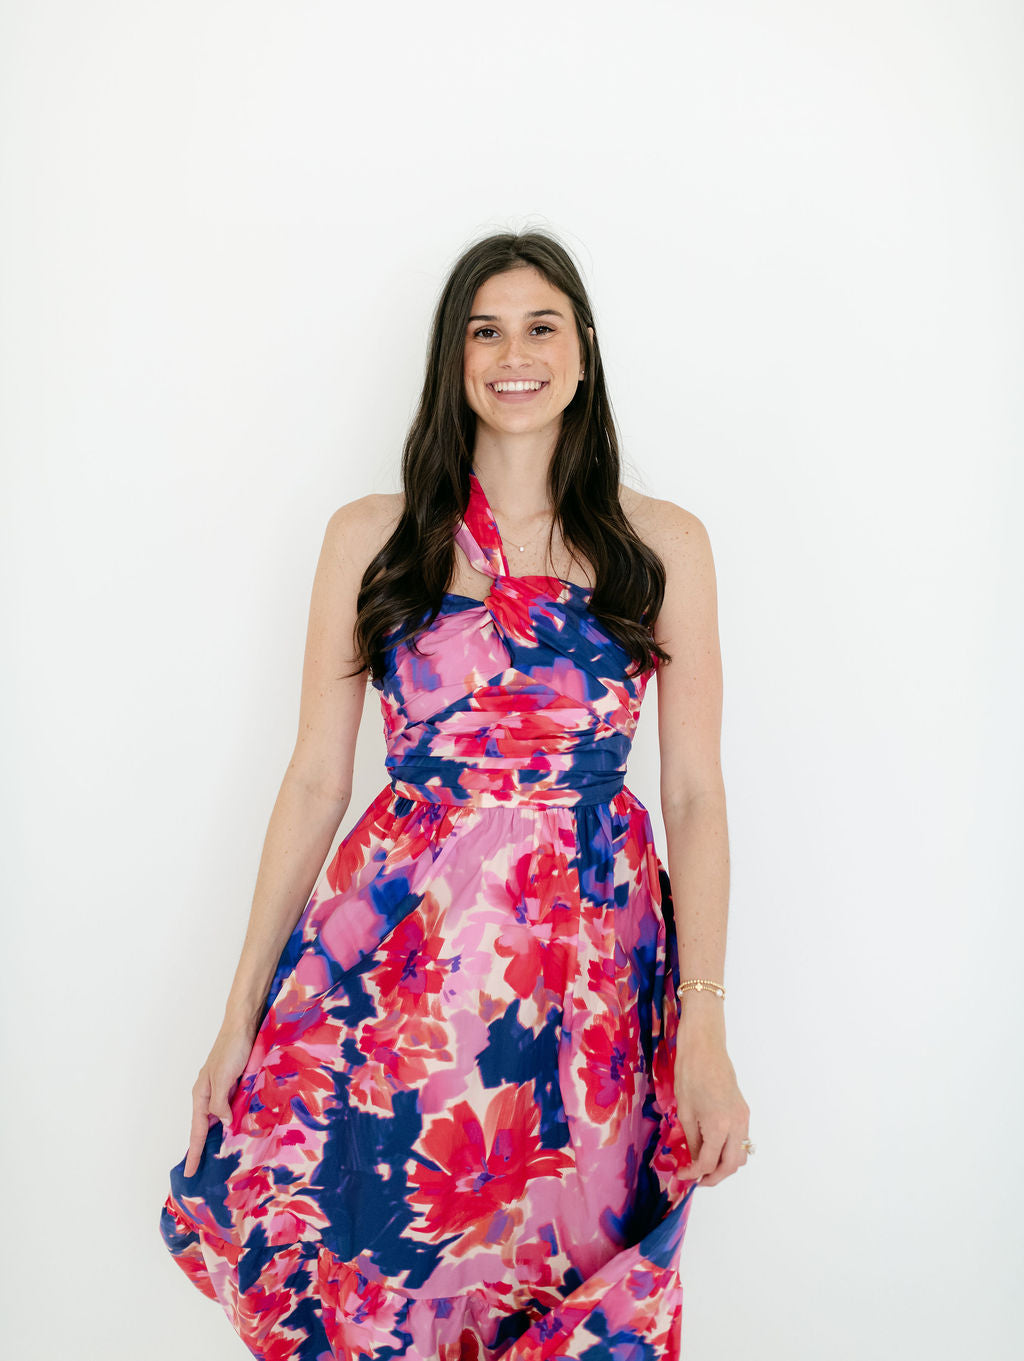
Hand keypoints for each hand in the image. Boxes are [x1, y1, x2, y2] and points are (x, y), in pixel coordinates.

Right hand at [183, 1019, 257, 1177]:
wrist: (243, 1026)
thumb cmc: (231, 1048)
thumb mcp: (223, 1077)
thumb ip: (220, 1102)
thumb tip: (223, 1124)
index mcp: (201, 1094)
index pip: (196, 1130)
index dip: (193, 1152)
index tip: (188, 1172)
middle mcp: (210, 1094)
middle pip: (204, 1128)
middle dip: (203, 1149)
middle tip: (202, 1172)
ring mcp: (222, 1090)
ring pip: (219, 1119)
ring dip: (219, 1136)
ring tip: (219, 1158)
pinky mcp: (235, 1085)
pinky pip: (232, 1109)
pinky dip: (233, 1122)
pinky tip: (238, 1130)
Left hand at [674, 1035, 751, 1187]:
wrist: (704, 1048)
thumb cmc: (690, 1074)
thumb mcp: (685, 1112)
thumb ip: (692, 1141)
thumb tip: (695, 1161)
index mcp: (719, 1126)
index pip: (708, 1162)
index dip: (694, 1173)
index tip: (682, 1175)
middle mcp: (737, 1125)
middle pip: (731, 1165)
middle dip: (714, 1177)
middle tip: (696, 1179)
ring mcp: (743, 1118)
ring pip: (741, 1155)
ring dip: (725, 1166)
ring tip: (705, 1167)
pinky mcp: (744, 1111)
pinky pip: (741, 1140)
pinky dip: (729, 1151)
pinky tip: (713, 1148)